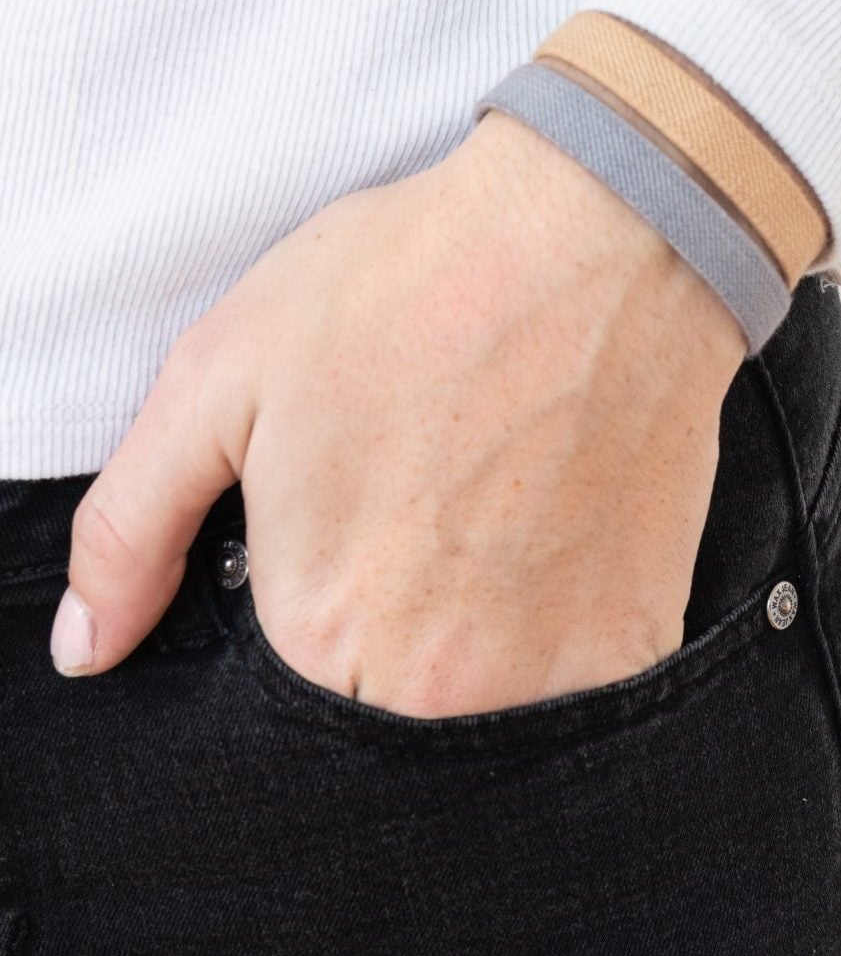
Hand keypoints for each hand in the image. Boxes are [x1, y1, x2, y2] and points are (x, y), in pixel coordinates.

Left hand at [51, 109, 746, 716]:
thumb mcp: (222, 375)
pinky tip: (555, 540)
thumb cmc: (413, 287)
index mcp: (321, 633)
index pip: (280, 707)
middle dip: (385, 644)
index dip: (300, 617)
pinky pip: (577, 699)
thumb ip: (133, 529)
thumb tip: (89, 646)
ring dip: (477, 652)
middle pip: (385, 717)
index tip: (339, 543)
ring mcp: (554, 674)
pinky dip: (559, 643)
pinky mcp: (637, 644)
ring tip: (489, 523)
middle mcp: (441, 688)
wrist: (603, 235)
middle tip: (417, 517)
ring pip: (482, 720)